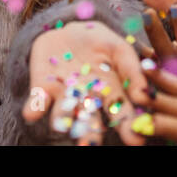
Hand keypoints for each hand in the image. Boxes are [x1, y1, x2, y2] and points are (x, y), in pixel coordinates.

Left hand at [23, 21, 150, 145]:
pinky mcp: (42, 88)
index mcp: (110, 94)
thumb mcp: (120, 49)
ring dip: (61, 120)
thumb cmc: (101, 43)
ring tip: (61, 126)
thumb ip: (132, 69)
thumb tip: (144, 95)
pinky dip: (34, 107)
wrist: (69, 30)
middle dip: (90, 135)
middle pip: (90, 122)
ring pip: (63, 113)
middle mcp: (87, 101)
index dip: (127, 126)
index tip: (136, 140)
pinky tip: (32, 112)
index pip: (120, 113)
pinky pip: (37, 101)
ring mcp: (64, 96)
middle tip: (90, 146)